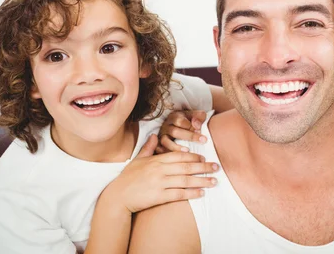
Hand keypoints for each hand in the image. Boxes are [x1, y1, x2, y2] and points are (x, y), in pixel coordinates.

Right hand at [103, 134, 217, 214]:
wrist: (117, 197)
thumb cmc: (127, 178)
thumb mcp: (137, 160)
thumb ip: (149, 148)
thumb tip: (155, 135)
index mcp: (156, 160)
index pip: (179, 156)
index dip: (193, 157)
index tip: (204, 158)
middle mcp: (159, 170)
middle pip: (186, 167)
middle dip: (203, 167)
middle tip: (216, 167)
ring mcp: (159, 183)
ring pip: (185, 181)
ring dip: (201, 181)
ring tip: (213, 181)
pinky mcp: (158, 196)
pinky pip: (178, 194)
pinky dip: (191, 193)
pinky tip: (201, 193)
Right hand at [156, 110, 207, 153]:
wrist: (175, 127)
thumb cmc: (187, 121)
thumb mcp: (193, 116)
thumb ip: (198, 117)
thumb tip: (198, 124)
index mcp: (174, 117)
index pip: (180, 120)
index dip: (190, 125)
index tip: (200, 130)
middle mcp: (166, 126)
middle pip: (175, 131)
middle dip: (189, 136)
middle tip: (203, 141)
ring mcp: (161, 136)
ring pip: (165, 141)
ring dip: (176, 147)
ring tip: (188, 151)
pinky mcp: (159, 145)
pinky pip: (160, 150)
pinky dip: (167, 154)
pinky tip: (177, 158)